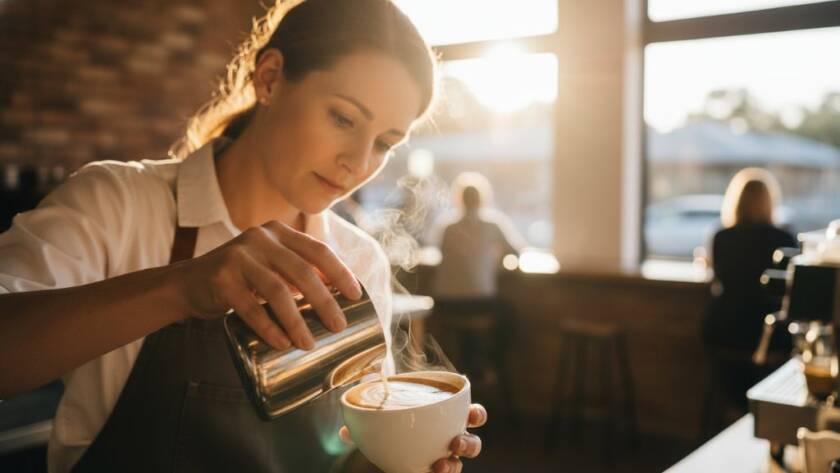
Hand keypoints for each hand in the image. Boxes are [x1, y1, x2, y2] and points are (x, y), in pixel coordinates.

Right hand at [175, 220, 361, 349]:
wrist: (188, 283)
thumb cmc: (241, 279)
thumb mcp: (270, 264)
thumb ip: (297, 271)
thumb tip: (340, 298)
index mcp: (278, 232)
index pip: (318, 250)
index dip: (340, 272)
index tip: (356, 295)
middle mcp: (260, 238)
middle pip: (301, 271)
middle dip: (324, 301)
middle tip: (338, 326)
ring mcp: (238, 257)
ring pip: (277, 290)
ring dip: (297, 321)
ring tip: (309, 343)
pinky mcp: (220, 279)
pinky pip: (250, 308)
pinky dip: (268, 328)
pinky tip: (282, 343)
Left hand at [338, 404, 486, 472]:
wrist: (388, 456)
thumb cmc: (393, 429)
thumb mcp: (381, 421)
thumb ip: (367, 422)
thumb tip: (344, 430)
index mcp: (448, 419)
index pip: (473, 415)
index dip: (477, 415)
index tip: (471, 415)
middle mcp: (450, 441)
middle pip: (473, 444)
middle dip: (469, 444)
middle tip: (454, 442)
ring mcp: (444, 461)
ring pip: (459, 465)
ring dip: (454, 466)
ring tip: (439, 465)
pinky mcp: (435, 472)